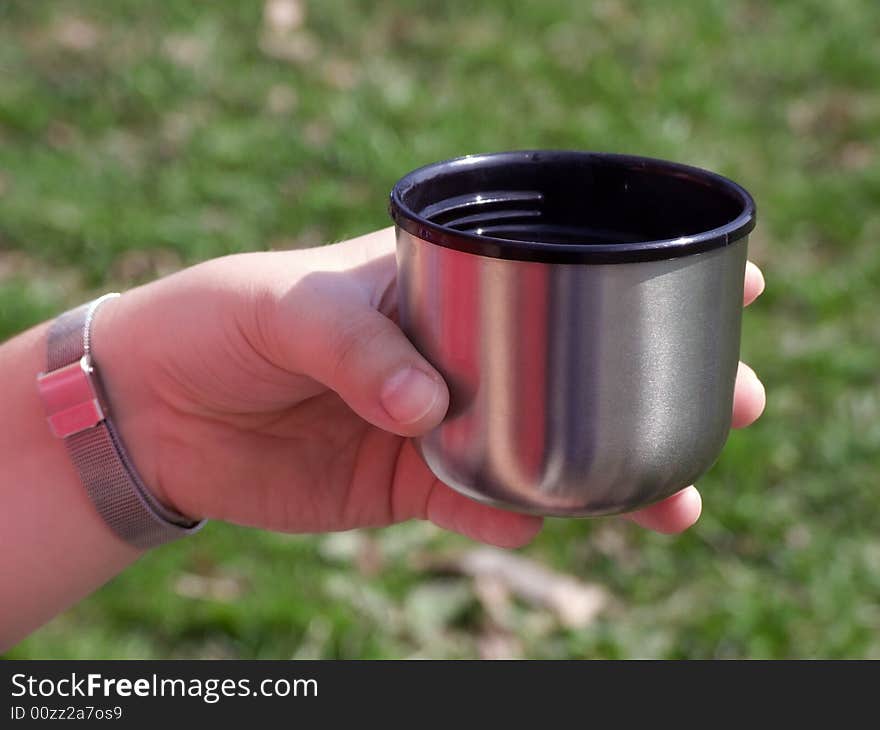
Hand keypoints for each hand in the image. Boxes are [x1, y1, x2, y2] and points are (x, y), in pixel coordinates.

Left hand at [94, 228, 765, 547]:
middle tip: (733, 404)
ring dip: (605, 476)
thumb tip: (431, 408)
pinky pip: (476, 504)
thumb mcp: (284, 307)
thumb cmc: (219, 322)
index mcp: (439, 288)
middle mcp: (452, 355)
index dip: (633, 280)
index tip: (731, 285)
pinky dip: (510, 518)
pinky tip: (542, 523)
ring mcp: (436, 424)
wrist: (160, 409)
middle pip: (573, 372)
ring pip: (541, 450)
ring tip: (670, 501)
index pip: (552, 275)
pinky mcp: (405, 484)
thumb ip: (357, 347)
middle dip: (650, 388)